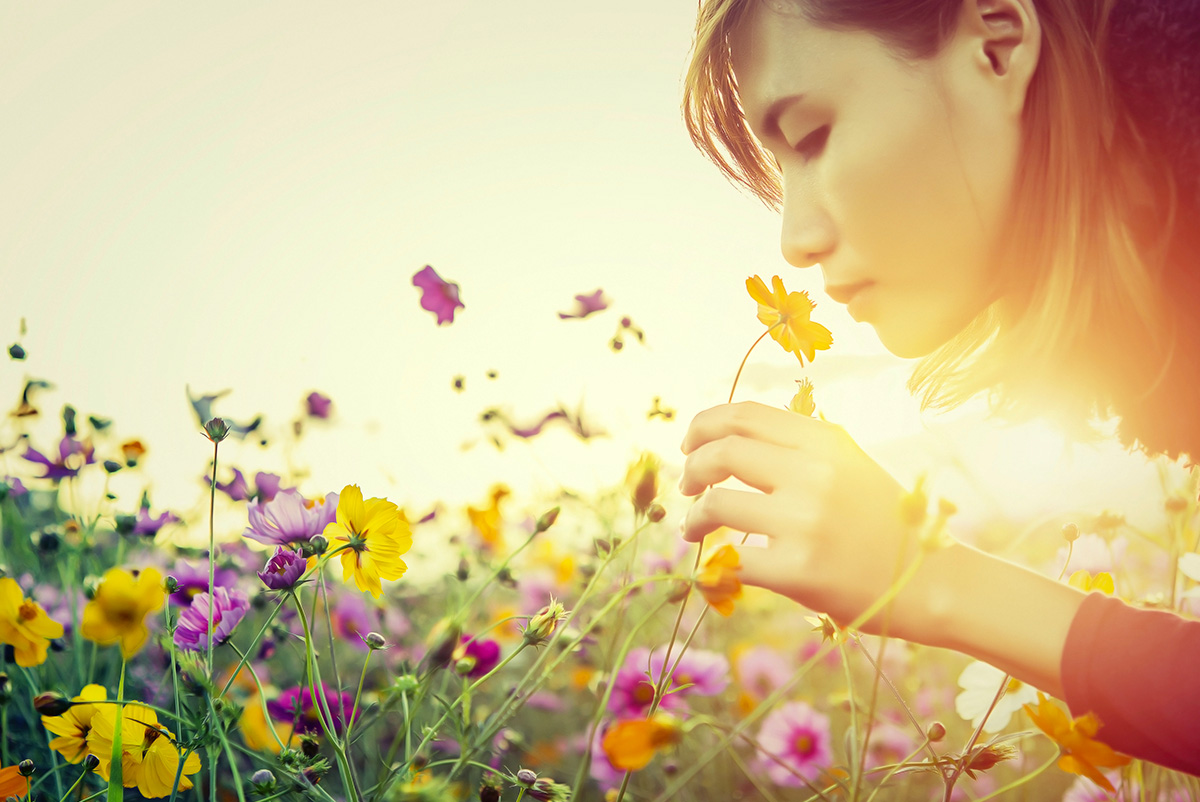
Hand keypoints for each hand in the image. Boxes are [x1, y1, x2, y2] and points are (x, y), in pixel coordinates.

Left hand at [679, 400, 929, 636]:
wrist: (931, 582)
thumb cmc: (883, 523)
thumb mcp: (849, 465)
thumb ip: (797, 447)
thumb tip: (726, 438)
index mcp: (825, 441)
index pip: (744, 415)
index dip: (704, 425)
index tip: (690, 444)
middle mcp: (814, 474)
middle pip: (721, 453)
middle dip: (691, 467)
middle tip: (687, 485)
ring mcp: (805, 522)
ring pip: (716, 504)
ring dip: (694, 517)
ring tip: (694, 528)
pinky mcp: (799, 570)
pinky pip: (732, 559)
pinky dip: (717, 563)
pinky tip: (719, 565)